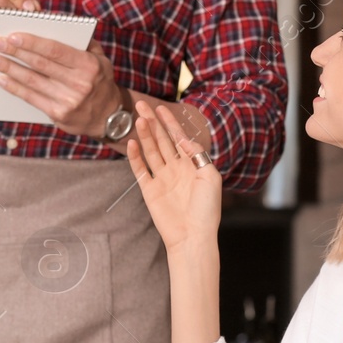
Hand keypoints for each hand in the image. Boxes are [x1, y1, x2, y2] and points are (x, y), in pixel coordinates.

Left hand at [0, 34, 124, 139]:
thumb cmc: (99, 81)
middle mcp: (79, 83)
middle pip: (40, 64)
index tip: (13, 35)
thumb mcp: (100, 59)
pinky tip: (1, 79)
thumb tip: (57, 23)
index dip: (33, 42)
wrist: (107, 116)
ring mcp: (68, 100)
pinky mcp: (58, 114)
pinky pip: (31, 98)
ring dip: (9, 69)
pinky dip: (14, 87)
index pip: (56, 50)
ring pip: (32, 81)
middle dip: (15, 52)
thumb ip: (82, 41)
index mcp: (88, 65)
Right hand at [125, 102, 221, 251]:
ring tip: (138, 120)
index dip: (170, 122)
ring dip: (144, 135)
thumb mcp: (210, 177)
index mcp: (191, 165)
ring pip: (151, 151)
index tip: (160, 108)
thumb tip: (184, 139)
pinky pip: (140, 170)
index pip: (178, 138)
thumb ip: (197, 155)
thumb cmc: (207, 210)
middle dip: (152, 122)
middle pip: (161, 140)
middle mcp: (175, 169)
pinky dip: (135, 157)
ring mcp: (162, 179)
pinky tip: (131, 144)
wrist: (194, 236)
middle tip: (141, 105)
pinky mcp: (149, 191)